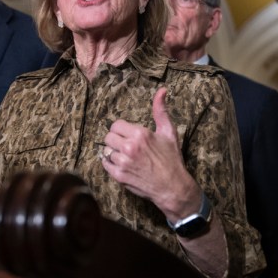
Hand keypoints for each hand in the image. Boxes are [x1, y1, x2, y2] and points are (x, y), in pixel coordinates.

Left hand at [101, 87, 199, 217]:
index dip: (122, 130)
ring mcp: (123, 162)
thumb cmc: (172, 159)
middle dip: (116, 140)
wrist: (172, 187)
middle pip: (108, 137)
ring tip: (126, 156)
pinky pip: (105, 164)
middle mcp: (129, 147)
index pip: (116, 125)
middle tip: (126, 145)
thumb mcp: (168, 132)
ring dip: (114, 152)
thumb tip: (162, 90)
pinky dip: (110, 163)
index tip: (128, 135)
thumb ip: (160, 111)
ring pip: (106, 150)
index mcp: (140, 134)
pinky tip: (121, 164)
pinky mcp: (119, 176)